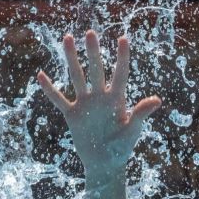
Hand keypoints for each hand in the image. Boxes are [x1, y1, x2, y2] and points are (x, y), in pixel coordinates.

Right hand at [37, 30, 161, 183]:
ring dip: (72, 59)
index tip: (123, 38)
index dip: (122, 57)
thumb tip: (157, 100)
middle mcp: (101, 97)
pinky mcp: (72, 115)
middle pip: (96, 70)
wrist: (105, 164)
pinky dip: (50, 89)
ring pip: (77, 77)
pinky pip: (59, 99)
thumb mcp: (133, 130)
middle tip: (90, 33)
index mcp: (117, 99)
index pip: (120, 74)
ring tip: (67, 39)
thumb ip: (141, 113)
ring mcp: (85, 104)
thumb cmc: (123, 147)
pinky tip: (41, 75)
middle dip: (93, 52)